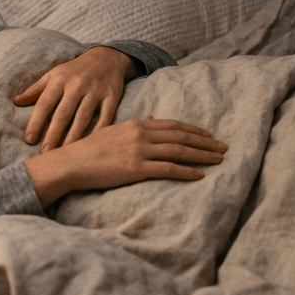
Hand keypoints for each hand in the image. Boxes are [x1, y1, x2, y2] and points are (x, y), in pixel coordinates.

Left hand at [14, 46, 135, 151]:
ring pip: (83, 117)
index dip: (36, 122)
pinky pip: (106, 117)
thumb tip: (15, 102)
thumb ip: (35, 90)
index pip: (44, 104)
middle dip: (53, 135)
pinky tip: (91, 146)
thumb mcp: (53, 75)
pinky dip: (99, 132)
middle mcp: (77, 85)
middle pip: (63, 114)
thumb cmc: (74, 71)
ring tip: (64, 154)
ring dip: (73, 137)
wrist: (105, 58)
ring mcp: (95, 91)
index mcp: (59, 80)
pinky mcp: (112, 97)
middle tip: (45, 154)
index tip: (29, 140)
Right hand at [25, 117, 226, 206]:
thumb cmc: (89, 149)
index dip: (194, 130)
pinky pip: (168, 169)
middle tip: (223, 148)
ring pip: (179, 151)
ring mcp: (139, 151)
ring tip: (218, 160)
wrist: (71, 163)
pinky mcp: (136, 169)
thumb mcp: (113, 132)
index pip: (173, 125)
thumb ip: (135, 127)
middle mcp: (141, 134)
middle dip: (205, 142)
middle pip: (181, 137)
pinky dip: (186, 171)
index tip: (209, 136)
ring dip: (202, 156)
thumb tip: (152, 119)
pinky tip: (200, 175)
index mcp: (136, 124)